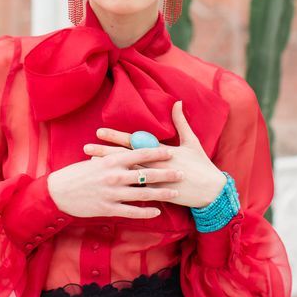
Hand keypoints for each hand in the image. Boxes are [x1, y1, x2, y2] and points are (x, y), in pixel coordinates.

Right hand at [47, 143, 182, 219]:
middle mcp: (114, 176)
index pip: (139, 154)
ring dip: (161, 193)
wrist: (59, 192)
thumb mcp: (95, 160)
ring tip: (175, 193)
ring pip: (143, 193)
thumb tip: (128, 152)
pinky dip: (146, 212)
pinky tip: (157, 211)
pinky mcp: (108, 209)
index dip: (157, 153)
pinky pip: (132, 211)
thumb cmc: (77, 174)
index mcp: (111, 160)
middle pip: (146, 174)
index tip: (171, 152)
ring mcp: (112, 194)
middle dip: (166, 173)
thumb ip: (113, 157)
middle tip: (182, 173)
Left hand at [87, 100, 226, 208]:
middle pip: (125, 158)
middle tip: (85, 149)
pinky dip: (121, 190)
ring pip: (126, 174)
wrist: (211, 191)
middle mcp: (155, 165)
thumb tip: (177, 102)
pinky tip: (108, 189)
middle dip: (105, 153)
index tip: (100, 131)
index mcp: (161, 151)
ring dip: (109, 171)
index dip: (116, 137)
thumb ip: (181, 122)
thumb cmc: (202, 165)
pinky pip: (135, 192)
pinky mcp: (157, 194)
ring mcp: (155, 181)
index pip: (134, 142)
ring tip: (91, 167)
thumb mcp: (192, 141)